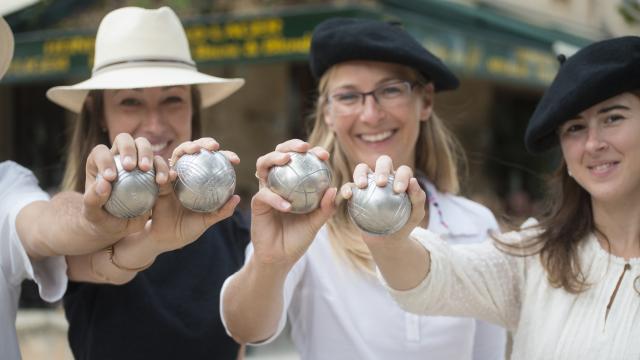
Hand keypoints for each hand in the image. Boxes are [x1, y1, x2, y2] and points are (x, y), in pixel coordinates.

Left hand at [82, 133, 168, 241]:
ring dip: (147, 154)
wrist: (120, 227)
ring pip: (144, 145)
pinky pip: (161, 163)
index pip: (101, 152)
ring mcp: (137, 161)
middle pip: (124, 139)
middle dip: (129, 149)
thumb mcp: (93, 214)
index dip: (105, 160)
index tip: (111, 177)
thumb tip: (103, 184)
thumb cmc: (102, 218)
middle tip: (132, 167)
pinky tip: (165, 180)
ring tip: (147, 170)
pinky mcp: (153, 170)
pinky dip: (164, 169)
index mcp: (99, 163)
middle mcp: (118, 157)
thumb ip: (92, 200)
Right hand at [129, 137, 240, 253]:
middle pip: (196, 150)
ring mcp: (171, 175)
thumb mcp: (206, 221)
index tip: (235, 160)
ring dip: (185, 148)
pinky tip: (170, 175)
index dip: (225, 156)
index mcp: (200, 181)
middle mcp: (187, 174)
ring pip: (178, 153)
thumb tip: (236, 198)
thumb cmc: (187, 229)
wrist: (165, 239)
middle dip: (204, 143)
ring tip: (194, 151)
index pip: (214, 162)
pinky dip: (164, 170)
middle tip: (214, 147)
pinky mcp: (155, 181)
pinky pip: (159, 170)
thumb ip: (221, 212)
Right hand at [251, 139, 336, 267]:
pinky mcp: (257, 203)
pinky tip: (287, 206)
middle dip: (290, 145)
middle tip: (304, 147)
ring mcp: (266, 190)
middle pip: (279, 154)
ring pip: (263, 165)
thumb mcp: (316, 222)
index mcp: (294, 183)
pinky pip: (264, 195)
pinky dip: (276, 199)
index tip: (324, 155)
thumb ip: (326, 207)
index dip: (311, 152)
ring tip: (287, 160)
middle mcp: (279, 182)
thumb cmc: (299, 238)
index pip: (301, 161)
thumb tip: (335, 188)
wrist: (281, 258)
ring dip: (273, 158)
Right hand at [340, 155, 426, 245]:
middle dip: (382, 168)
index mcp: (401, 179)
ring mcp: (369, 184)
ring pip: (363, 168)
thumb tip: (413, 181)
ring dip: (361, 173)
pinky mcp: (355, 194)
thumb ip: (418, 198)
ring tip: (362, 185)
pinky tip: (348, 195)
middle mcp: (385, 177)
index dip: (401, 176)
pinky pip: (349, 187)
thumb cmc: (405, 223)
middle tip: (381, 183)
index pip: (403, 170)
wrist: (389, 239)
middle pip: (383, 162)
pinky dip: (347, 188)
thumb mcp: (416, 214)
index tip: (398, 191)